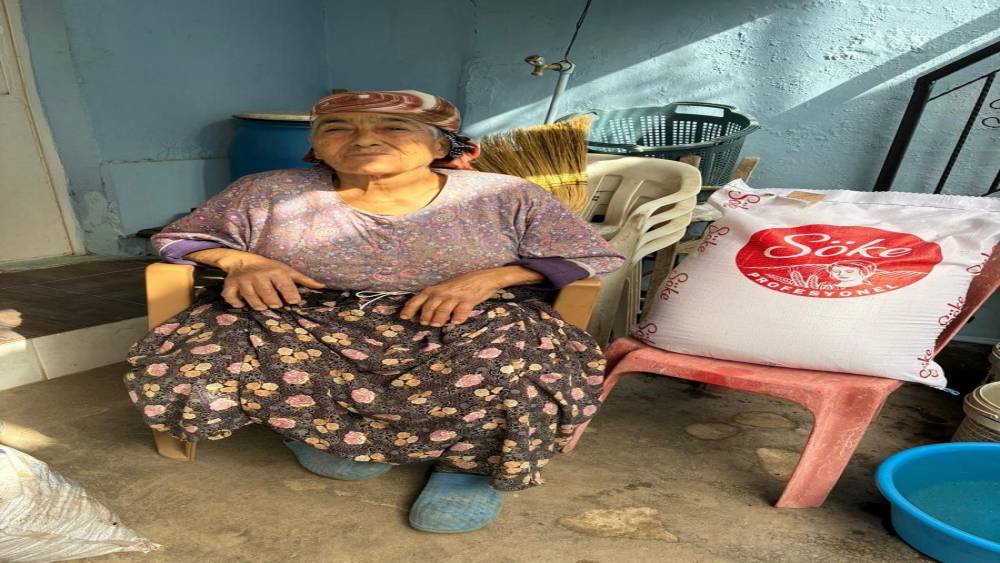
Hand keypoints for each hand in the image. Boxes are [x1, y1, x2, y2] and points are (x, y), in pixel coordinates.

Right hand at [187, 249, 324, 309]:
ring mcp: (244, 281)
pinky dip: (236, 304)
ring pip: (253, 302)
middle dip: (274, 303)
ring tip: (263, 304)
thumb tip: (322, 286)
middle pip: (270, 298)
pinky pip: (232, 298)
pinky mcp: (231, 285)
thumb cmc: (270, 268)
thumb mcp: (287, 271)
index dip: (292, 297)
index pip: (286, 288)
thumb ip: (304, 280)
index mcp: (275, 272)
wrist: (243, 260)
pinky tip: (242, 304)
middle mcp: (259, 276)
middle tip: (276, 303)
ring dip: (259, 306)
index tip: (293, 301)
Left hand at [399, 266, 543, 326]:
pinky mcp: (468, 301)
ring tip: (437, 324)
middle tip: (425, 323)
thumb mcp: (446, 287)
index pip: (418, 298)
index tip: (403, 317)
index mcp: (437, 288)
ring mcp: (456, 296)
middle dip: (424, 317)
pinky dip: (457, 319)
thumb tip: (422, 313)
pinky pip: (460, 312)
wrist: (484, 277)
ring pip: (442, 311)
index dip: (409, 309)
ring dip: (437, 320)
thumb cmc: (463, 284)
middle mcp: (444, 292)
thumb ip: (435, 297)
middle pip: (429, 307)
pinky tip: (455, 322)